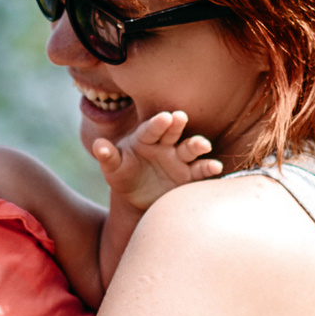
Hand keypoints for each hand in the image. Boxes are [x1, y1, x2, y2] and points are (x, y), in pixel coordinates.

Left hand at [89, 110, 222, 212]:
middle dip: (177, 125)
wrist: (137, 197)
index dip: (157, 124)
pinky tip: (216, 168)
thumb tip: (98, 145)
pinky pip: (200, 170)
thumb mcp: (113, 168)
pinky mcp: (188, 175)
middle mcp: (165, 145)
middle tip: (180, 117)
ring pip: (189, 149)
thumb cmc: (123, 176)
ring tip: (203, 145)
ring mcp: (178, 159)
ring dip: (197, 145)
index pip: (150, 129)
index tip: (164, 117)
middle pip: (172, 132)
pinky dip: (208, 168)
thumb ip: (107, 156)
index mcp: (145, 138)